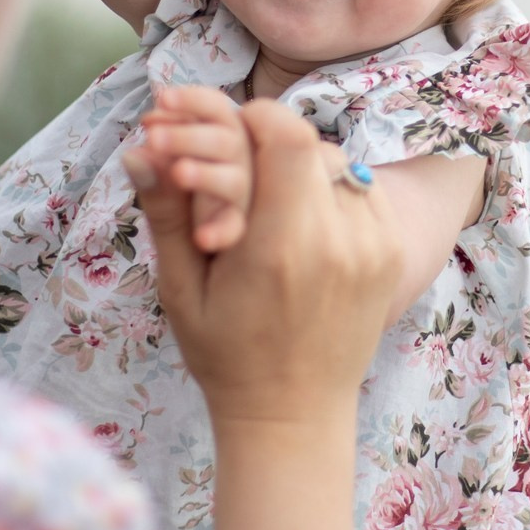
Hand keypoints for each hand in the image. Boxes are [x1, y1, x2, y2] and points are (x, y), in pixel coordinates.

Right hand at [124, 99, 400, 427]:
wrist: (293, 415)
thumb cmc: (225, 356)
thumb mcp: (181, 291)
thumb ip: (166, 215)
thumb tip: (139, 150)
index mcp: (276, 248)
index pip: (284, 136)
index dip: (253, 115)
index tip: (224, 125)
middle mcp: (334, 241)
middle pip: (309, 142)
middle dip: (268, 138)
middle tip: (239, 158)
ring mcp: (371, 247)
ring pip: (336, 161)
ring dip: (299, 164)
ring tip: (267, 194)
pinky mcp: (390, 253)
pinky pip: (361, 188)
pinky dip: (329, 187)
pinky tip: (301, 216)